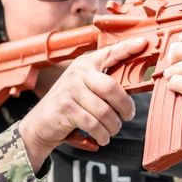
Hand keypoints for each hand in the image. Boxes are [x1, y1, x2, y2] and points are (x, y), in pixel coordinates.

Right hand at [19, 37, 147, 170]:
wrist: (39, 124)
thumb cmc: (68, 106)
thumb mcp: (83, 88)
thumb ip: (103, 84)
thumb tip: (132, 89)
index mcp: (85, 64)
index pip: (110, 53)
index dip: (127, 47)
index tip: (143, 43)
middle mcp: (77, 73)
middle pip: (112, 88)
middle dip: (125, 106)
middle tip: (128, 115)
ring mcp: (69, 90)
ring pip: (104, 111)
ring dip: (113, 126)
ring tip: (111, 130)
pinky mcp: (65, 109)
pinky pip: (94, 125)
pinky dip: (102, 135)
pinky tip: (102, 137)